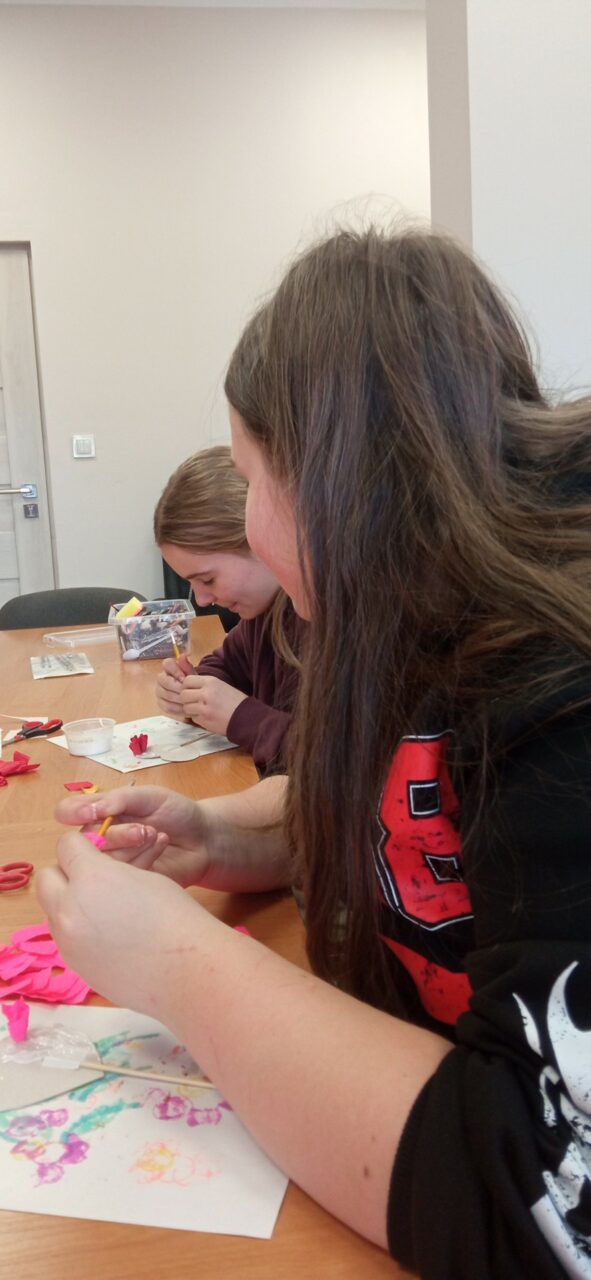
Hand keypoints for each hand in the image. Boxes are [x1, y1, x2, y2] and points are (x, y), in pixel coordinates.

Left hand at [36, 832, 209, 1014]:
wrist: (187, 971)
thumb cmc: (174, 916)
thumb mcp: (143, 876)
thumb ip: (109, 870)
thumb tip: (94, 874)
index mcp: (90, 878)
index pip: (66, 846)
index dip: (82, 845)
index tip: (96, 851)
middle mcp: (69, 909)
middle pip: (47, 879)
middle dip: (65, 873)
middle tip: (94, 879)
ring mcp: (68, 942)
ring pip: (53, 911)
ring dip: (70, 904)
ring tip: (106, 910)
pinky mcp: (76, 966)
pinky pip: (67, 939)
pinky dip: (80, 931)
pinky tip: (111, 936)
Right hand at [55, 785, 209, 886]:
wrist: (203, 839)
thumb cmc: (176, 813)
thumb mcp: (150, 796)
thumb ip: (120, 799)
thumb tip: (90, 810)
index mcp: (100, 813)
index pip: (68, 812)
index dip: (72, 813)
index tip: (90, 813)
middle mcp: (100, 838)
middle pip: (83, 842)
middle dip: (114, 835)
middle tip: (142, 830)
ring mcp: (111, 863)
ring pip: (100, 861)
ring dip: (129, 848)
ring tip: (155, 836)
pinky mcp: (125, 884)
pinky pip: (119, 879)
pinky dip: (141, 861)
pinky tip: (159, 848)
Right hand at [155, 656, 193, 720]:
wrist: (195, 698)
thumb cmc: (193, 685)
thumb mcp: (193, 676)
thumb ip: (187, 667)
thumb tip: (182, 656)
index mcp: (169, 668)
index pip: (166, 663)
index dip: (175, 671)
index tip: (184, 678)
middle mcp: (162, 678)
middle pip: (162, 680)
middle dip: (176, 686)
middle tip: (186, 691)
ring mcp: (159, 691)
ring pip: (163, 693)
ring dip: (177, 697)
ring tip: (187, 700)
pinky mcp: (160, 702)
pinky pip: (165, 705)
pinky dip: (176, 707)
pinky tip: (184, 708)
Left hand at [180, 675, 247, 735]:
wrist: (246, 717)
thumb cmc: (235, 701)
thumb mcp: (220, 685)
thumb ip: (203, 683)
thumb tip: (187, 677)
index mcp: (210, 682)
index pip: (187, 681)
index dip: (187, 686)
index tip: (192, 691)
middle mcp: (205, 693)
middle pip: (183, 694)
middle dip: (187, 699)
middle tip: (194, 702)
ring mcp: (204, 708)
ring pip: (186, 707)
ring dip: (191, 710)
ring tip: (202, 710)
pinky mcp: (204, 720)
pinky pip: (193, 718)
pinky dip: (197, 718)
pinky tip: (207, 717)